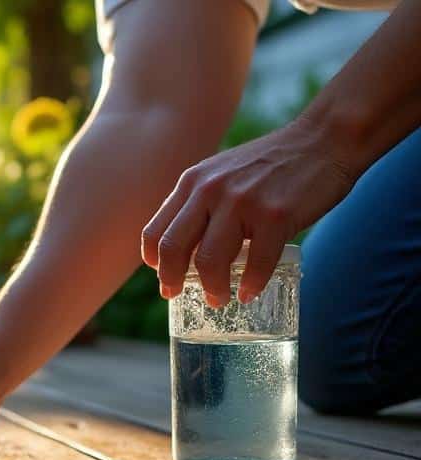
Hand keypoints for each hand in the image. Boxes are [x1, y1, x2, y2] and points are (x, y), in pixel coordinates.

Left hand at [142, 117, 358, 305]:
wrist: (324, 139)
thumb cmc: (273, 164)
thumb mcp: (222, 172)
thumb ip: (200, 201)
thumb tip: (183, 247)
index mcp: (193, 182)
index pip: (156, 231)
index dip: (154, 262)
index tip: (163, 278)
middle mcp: (210, 190)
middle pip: (173, 249)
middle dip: (171, 280)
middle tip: (178, 296)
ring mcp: (242, 202)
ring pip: (210, 261)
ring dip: (212, 289)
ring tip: (219, 299)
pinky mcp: (276, 215)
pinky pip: (257, 264)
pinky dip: (251, 285)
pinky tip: (249, 293)